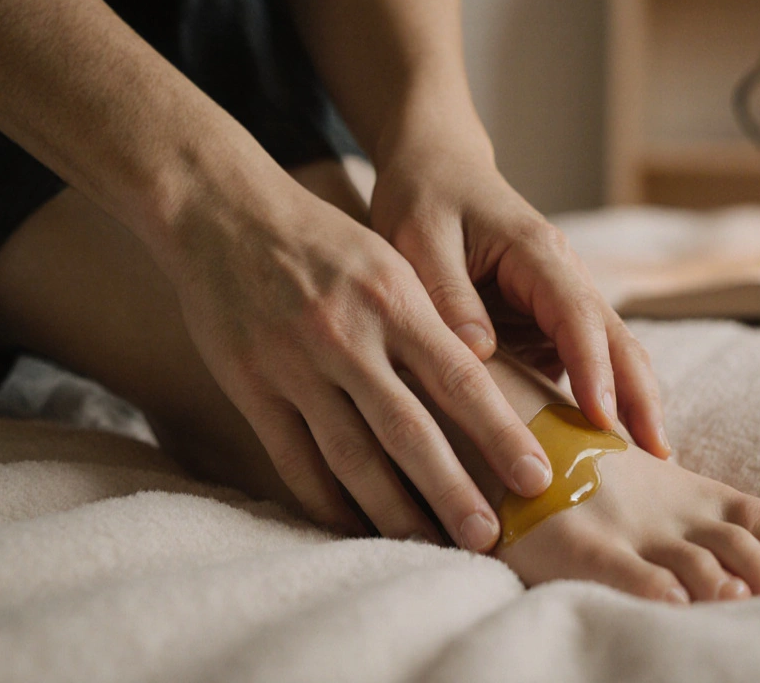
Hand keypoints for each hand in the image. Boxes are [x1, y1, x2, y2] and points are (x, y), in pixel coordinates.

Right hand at [156, 161, 553, 550]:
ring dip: (393, 510)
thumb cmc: (325, 241)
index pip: (460, 380)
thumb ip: (432, 323)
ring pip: (351, 456)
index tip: (535, 479)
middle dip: (452, 490)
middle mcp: (347, 336)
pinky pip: (294, 459)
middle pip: (408, 431)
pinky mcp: (250, 387)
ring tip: (429, 546)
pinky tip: (354, 528)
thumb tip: (487, 390)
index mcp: (393, 300)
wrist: (224, 212)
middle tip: (488, 539)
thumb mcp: (390, 264)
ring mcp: (294, 366)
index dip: (499, 435)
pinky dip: (325, 500)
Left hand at [368, 140, 671, 458]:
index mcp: (536, 251)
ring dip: (632, 404)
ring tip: (648, 464)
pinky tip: (599, 448)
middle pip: (616, 338)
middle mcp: (564, 275)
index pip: (576, 314)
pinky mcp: (549, 321)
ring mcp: (562, 300)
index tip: (602, 418)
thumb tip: (478, 354)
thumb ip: (446, 294)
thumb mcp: (418, 238)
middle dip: (641, 395)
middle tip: (658, 455)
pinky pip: (582, 364)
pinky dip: (599, 402)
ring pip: (612, 353)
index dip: (593, 368)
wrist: (437, 168)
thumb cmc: (425, 198)